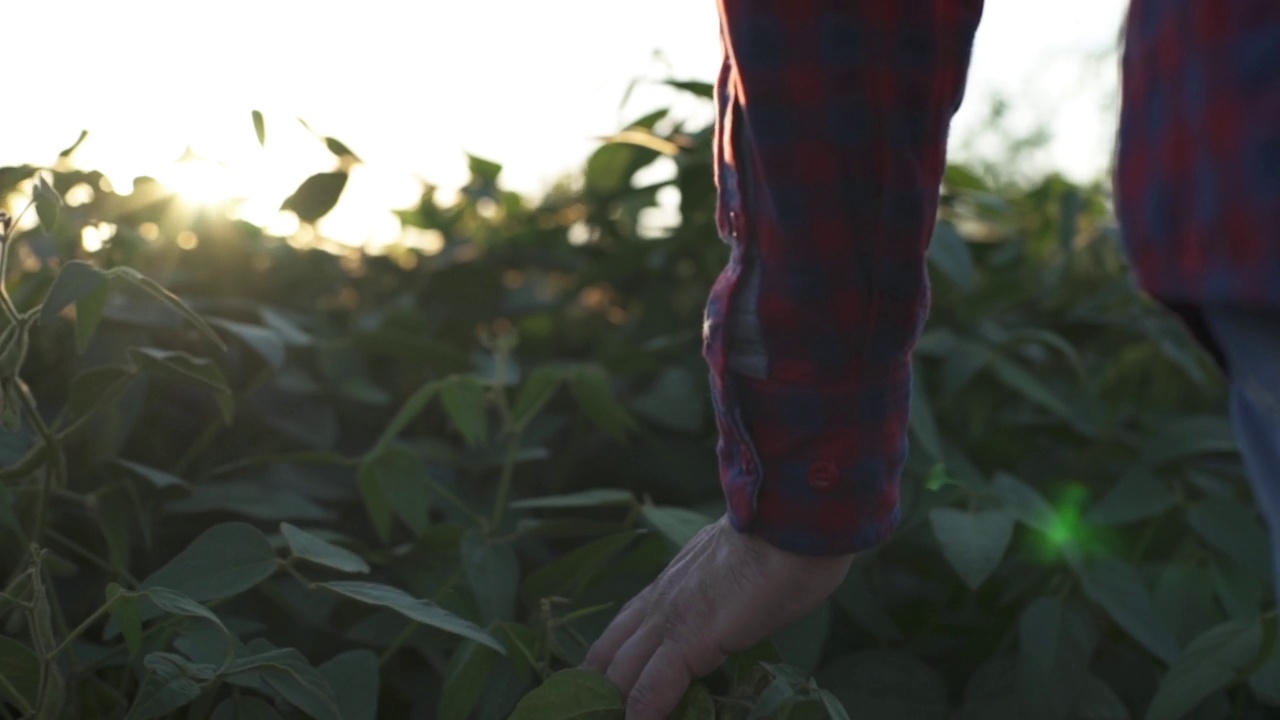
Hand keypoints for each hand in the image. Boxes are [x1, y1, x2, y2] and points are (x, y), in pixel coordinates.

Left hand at [583, 515, 854, 718]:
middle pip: (609, 651)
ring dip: (611, 702)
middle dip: (596, 686)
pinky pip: (652, 688)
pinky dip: (641, 714)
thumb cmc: (782, 543)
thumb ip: (720, 588)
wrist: (791, 526)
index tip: (599, 683)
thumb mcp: (735, 564)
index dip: (608, 659)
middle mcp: (660, 599)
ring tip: (603, 719)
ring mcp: (670, 620)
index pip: (625, 626)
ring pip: (620, 671)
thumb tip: (730, 602)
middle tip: (587, 710)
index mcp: (672, 581)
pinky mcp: (688, 642)